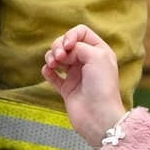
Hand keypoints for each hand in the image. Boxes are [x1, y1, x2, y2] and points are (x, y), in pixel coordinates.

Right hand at [40, 23, 128, 143]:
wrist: (98, 116)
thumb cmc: (102, 86)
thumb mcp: (96, 56)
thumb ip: (79, 46)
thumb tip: (65, 51)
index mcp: (99, 51)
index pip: (81, 32)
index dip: (71, 35)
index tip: (68, 46)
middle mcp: (88, 61)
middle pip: (66, 43)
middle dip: (58, 46)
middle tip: (60, 57)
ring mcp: (76, 75)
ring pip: (58, 58)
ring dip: (51, 57)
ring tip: (52, 64)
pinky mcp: (67, 89)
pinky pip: (52, 75)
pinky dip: (47, 71)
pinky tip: (48, 71)